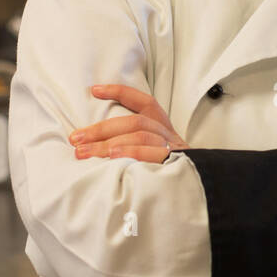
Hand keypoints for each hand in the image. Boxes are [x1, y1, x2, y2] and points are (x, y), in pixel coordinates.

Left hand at [69, 84, 186, 162]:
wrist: (199, 186)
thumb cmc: (168, 171)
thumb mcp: (154, 153)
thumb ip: (133, 144)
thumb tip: (95, 143)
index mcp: (163, 126)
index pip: (144, 102)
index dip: (120, 92)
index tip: (94, 90)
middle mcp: (168, 134)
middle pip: (135, 122)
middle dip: (102, 129)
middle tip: (76, 139)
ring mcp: (173, 148)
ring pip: (140, 136)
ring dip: (109, 144)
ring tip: (85, 152)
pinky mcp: (175, 163)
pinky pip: (153, 154)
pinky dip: (132, 153)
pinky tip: (112, 158)